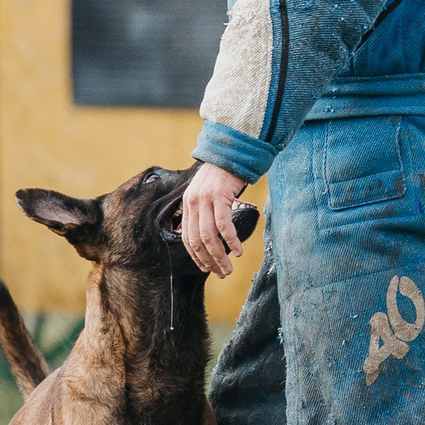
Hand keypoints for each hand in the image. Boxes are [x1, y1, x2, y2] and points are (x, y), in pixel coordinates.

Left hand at [180, 161, 249, 276]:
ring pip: (209, 236)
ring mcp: (205, 199)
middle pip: (197, 240)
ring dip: (220, 256)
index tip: (207, 268)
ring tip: (229, 268)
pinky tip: (238, 250)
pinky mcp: (219, 195)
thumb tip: (212, 236)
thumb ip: (205, 211)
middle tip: (221, 273)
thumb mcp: (207, 193)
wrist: (231, 151)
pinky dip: (230, 241)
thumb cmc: (223, 175)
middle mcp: (192, 203)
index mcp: (187, 204)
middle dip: (209, 261)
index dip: (196, 256)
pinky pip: (223, 224)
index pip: (187, 238)